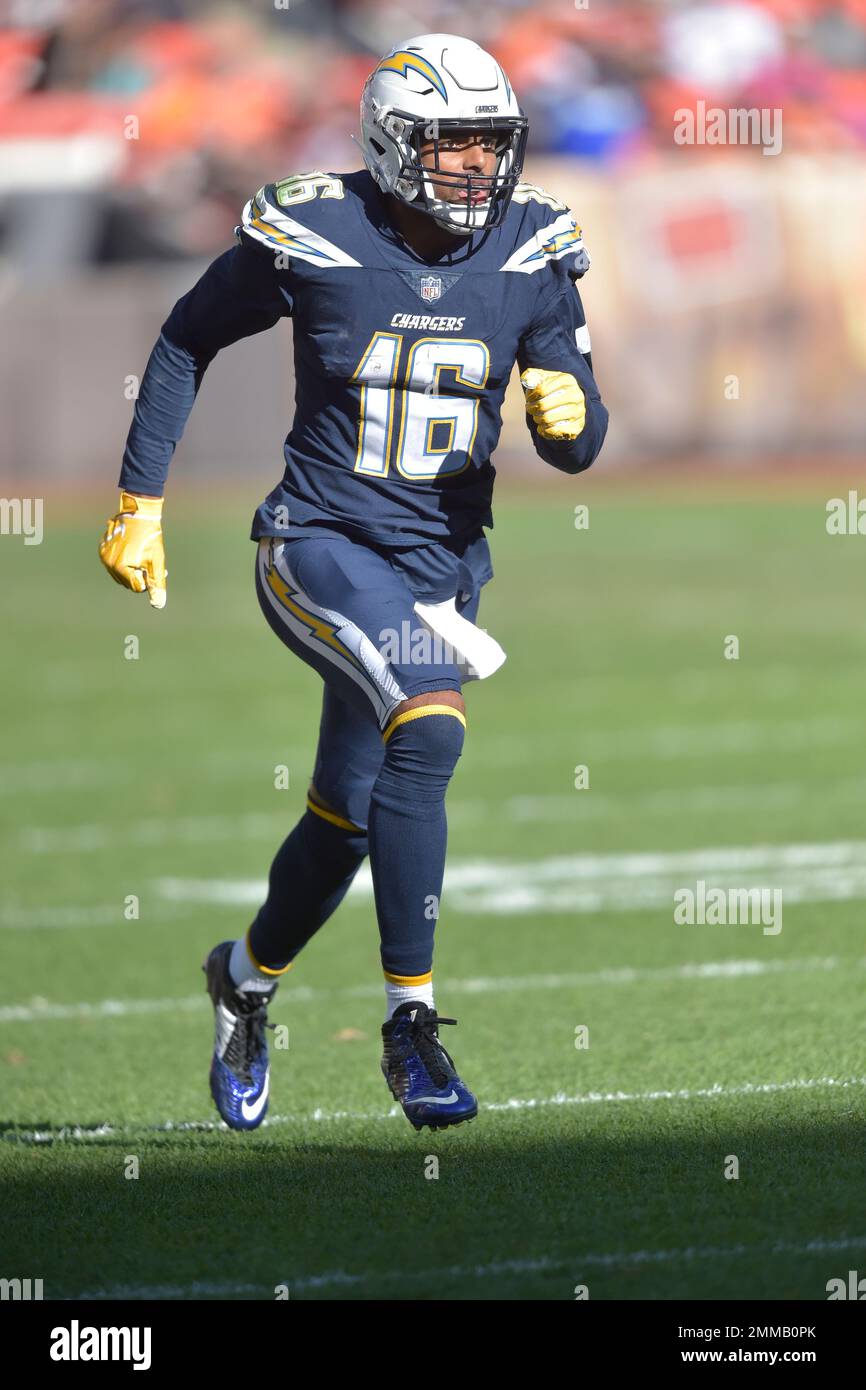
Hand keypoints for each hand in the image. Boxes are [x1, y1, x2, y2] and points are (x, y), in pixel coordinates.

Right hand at [98, 491, 166, 608]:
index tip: (151, 566)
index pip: (137, 587)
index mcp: (121, 568)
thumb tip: (158, 604)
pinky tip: (131, 549)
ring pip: (120, 575)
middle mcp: (108, 564)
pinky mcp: (102, 549)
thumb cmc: (150, 538)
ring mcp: (103, 556)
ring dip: (131, 570)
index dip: (147, 579)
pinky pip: (113, 564)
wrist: (139, 513)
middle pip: (127, 582)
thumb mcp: (157, 561)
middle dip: (139, 575)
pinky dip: (123, 562)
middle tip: (147, 561)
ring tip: (140, 556)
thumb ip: (157, 583)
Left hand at [520, 368, 585, 440]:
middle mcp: (576, 395)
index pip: (542, 389)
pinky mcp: (577, 426)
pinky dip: (545, 431)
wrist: (571, 406)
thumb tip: (527, 379)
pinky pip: (554, 431)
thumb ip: (532, 375)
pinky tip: (544, 427)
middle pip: (543, 405)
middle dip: (532, 408)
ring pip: (547, 419)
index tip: (529, 399)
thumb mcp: (544, 379)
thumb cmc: (553, 391)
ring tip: (537, 417)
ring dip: (538, 419)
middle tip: (531, 409)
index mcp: (567, 380)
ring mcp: (578, 411)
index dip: (531, 396)